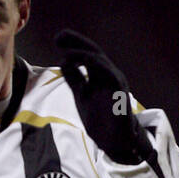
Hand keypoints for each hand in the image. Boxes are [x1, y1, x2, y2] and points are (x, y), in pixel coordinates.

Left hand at [54, 29, 154, 165]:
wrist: (115, 141)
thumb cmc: (101, 120)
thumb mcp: (82, 96)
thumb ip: (75, 80)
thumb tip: (63, 62)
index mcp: (99, 76)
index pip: (85, 56)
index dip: (73, 45)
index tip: (58, 38)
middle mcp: (108, 75)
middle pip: (93, 52)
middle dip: (77, 42)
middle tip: (59, 36)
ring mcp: (115, 82)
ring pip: (101, 61)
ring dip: (83, 54)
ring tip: (67, 51)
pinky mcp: (120, 92)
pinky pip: (111, 75)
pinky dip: (98, 66)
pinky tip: (85, 62)